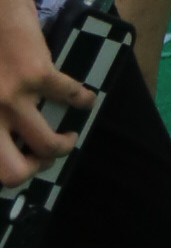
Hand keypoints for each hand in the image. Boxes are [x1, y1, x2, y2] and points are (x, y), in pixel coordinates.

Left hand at [0, 0, 93, 187]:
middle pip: (13, 173)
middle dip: (33, 169)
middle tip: (40, 155)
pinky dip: (83, 100)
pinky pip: (69, 96)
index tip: (18, 156)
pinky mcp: (37, 74)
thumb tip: (7, 123)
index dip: (8, 170)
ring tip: (68, 136)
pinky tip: (86, 98)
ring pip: (46, 146)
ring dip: (62, 145)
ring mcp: (10, 98)